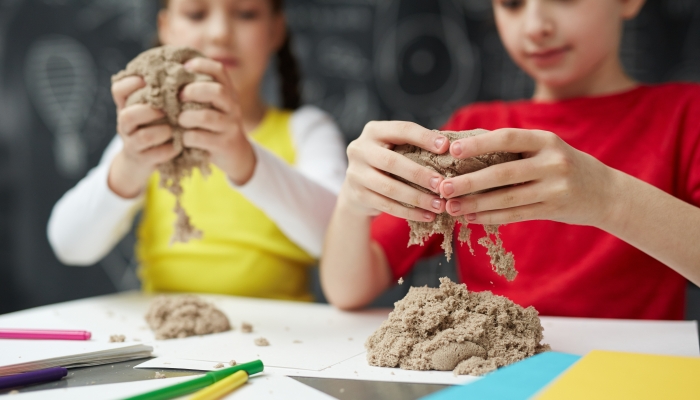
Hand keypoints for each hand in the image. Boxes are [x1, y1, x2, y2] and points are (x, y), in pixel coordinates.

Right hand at [109, 76, 178, 197]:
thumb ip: (159, 90)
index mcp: (126, 106)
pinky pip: (156, 155)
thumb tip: (185, 63)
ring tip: (175, 128)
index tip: (148, 80)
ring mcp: (132, 144)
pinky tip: (179, 144)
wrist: (141, 159)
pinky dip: (170, 149)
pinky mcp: (142, 160)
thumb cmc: (152, 125)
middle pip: (127, 115)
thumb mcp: (150, 106)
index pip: (118, 90)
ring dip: (162, 131)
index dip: (131, 83)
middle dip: (149, 111)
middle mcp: (124, 124)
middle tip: (166, 109)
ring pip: (142, 137)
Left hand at [178, 58, 253, 184]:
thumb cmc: (215, 126)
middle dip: (193, 91)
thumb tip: (170, 73)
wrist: (236, 154)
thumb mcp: (213, 106)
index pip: (219, 71)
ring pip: (206, 117)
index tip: (184, 67)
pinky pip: (200, 138)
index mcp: (229, 93)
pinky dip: (186, 137)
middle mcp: (233, 107)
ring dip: (186, 117)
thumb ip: (199, 91)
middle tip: (179, 96)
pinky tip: (182, 138)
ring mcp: (230, 126)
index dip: (201, 65)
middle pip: (217, 91)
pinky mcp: (224, 145)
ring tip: (179, 120)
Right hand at [339, 121, 450, 221]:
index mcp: (374, 131)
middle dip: (420, 174)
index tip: (446, 147)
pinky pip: (387, 206)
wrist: (357, 185)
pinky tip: (427, 215)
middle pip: (392, 162)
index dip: (424, 138)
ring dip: (417, 198)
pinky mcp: (358, 195)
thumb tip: (451, 147)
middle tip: (443, 185)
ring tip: (439, 205)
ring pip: (389, 188)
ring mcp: (356, 173)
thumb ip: (415, 145)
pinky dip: (409, 212)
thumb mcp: (395, 147)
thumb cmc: (388, 161)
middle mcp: (360, 149)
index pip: (401, 130)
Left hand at [439, 128, 615, 226]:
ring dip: (476, 203)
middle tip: (444, 187)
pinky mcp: (554, 209)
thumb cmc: (561, 165)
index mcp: (546, 140)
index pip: (508, 138)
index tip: (452, 151)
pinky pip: (516, 214)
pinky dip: (491, 216)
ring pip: (507, 197)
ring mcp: (556, 187)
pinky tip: (471, 217)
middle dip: (470, 181)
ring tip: (451, 207)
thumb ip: (512, 146)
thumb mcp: (545, 148)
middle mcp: (553, 162)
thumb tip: (462, 142)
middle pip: (504, 172)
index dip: (479, 144)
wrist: (604, 192)